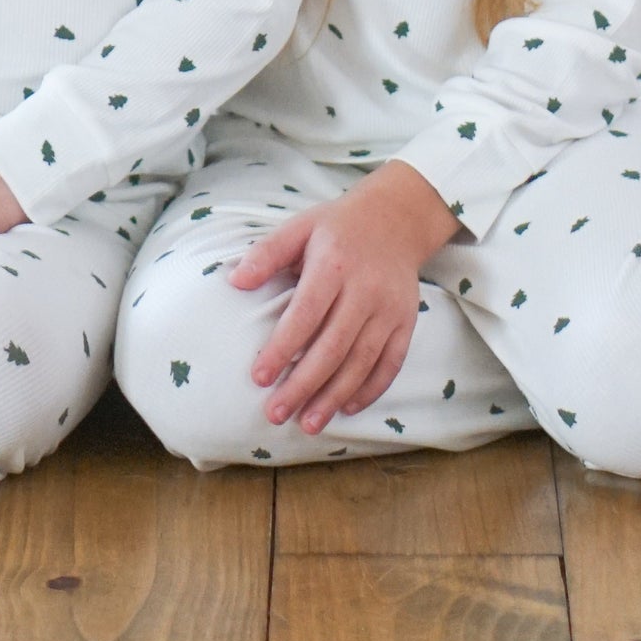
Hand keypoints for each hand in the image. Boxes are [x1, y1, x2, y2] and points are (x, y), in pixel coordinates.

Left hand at [232, 159, 458, 436]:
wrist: (397, 217)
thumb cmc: (338, 227)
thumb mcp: (300, 226)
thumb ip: (267, 253)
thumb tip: (234, 281)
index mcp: (334, 264)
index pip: (306, 314)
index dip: (282, 348)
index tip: (259, 378)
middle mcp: (365, 289)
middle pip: (333, 346)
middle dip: (304, 384)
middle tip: (276, 413)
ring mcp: (390, 308)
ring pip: (362, 361)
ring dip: (334, 396)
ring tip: (308, 423)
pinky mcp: (407, 321)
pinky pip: (391, 362)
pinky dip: (370, 389)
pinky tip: (347, 408)